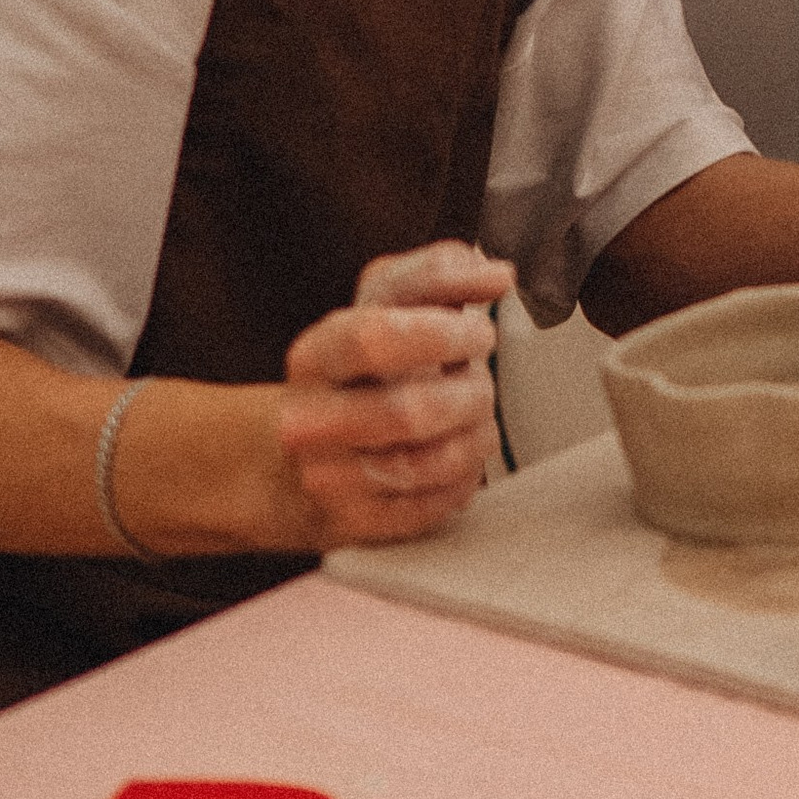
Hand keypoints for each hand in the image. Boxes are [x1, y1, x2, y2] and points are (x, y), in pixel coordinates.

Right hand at [274, 240, 510, 547]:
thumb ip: (439, 273)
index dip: (442, 333)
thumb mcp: (386, 305)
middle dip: (469, 394)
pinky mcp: (356, 525)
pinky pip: (436, 505)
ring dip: (474, 435)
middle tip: (480, 382)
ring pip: (430, 463)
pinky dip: (464, 478)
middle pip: (410, 411)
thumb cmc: (362, 372)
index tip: (479, 332)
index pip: (375, 339)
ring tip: (474, 417)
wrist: (303, 456)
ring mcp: (328, 479)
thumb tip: (495, 272)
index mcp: (316, 356)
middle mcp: (310, 421)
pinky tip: (458, 457)